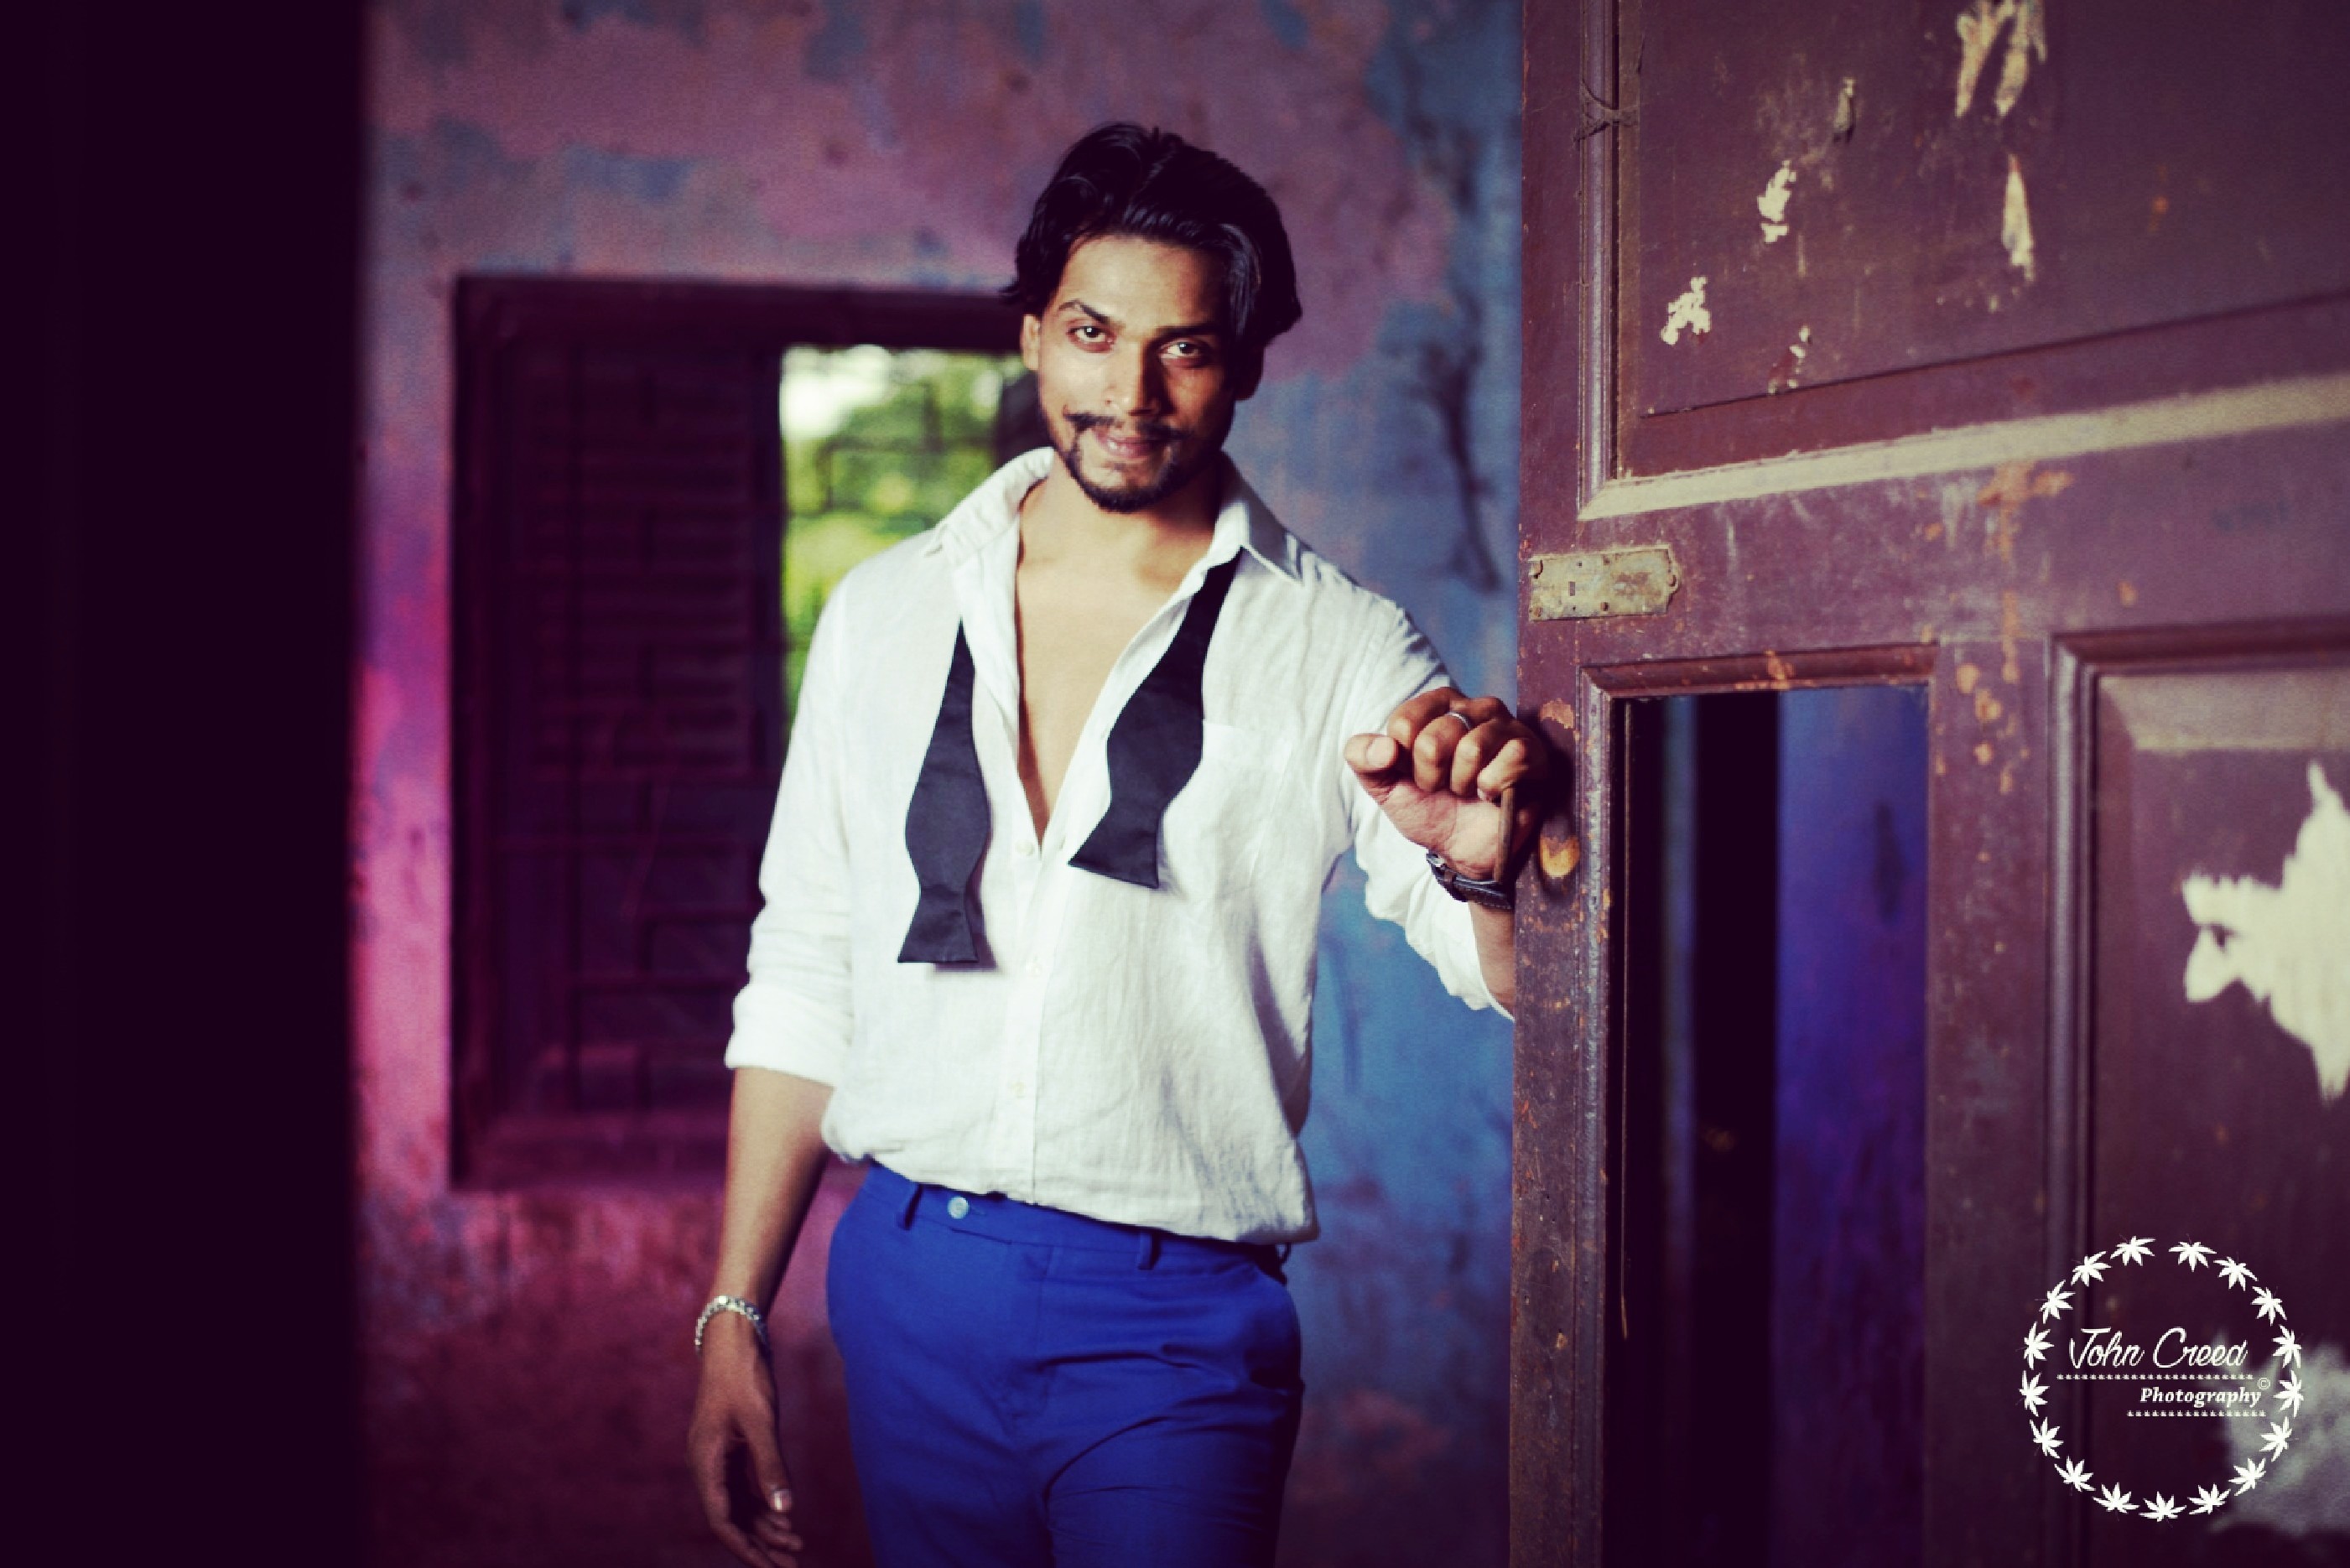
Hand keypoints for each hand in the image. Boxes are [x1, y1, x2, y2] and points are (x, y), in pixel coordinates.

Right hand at [687, 1317, 807, 1566]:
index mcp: (705, 1463)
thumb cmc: (743, 1375)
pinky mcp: (733, 1447)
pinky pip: (746, 1487)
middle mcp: (708, 1465)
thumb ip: (772, 1467)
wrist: (734, 1337)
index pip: (722, 1520)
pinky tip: (786, 1518)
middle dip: (760, 1545)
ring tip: (796, 1547)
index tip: (769, 1567)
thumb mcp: (761, 1421)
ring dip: (766, 1527)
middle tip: (792, 1564)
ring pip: (740, 1505)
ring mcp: (719, 1457)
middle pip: (732, 1518)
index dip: (745, 1548)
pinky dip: (765, 1503)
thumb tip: (785, 1512)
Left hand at [1344, 687, 1547, 881]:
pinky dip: (1494, 787)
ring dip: (1463, 784)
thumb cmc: (1429, 808)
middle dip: (1433, 777)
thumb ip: (1364, 759)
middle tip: (1446, 786)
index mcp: (1435, 706)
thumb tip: (1384, 748)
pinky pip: (1511, 758)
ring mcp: (1505, 727)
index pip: (1404, 724)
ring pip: (1472, 748)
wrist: (1463, 850)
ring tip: (1469, 790)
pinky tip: (1493, 794)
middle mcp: (1472, 707)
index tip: (1417, 775)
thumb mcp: (1385, 787)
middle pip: (1436, 738)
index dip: (1405, 762)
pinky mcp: (1532, 751)